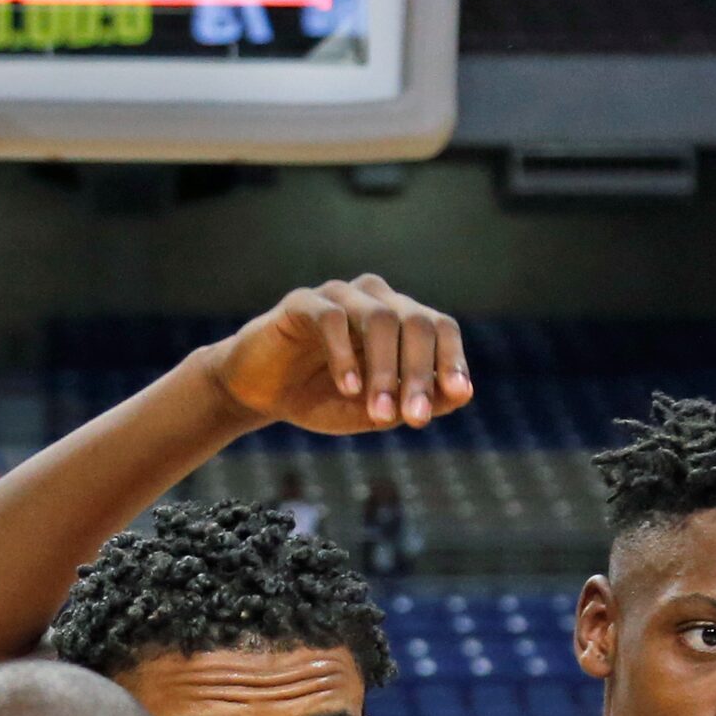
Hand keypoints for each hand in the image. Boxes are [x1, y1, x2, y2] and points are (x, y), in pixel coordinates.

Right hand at [206, 274, 470, 435]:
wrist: (257, 392)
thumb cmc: (318, 398)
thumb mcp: (369, 412)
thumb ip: (410, 403)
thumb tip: (458, 396)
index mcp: (399, 321)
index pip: (439, 328)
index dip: (452, 360)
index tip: (458, 396)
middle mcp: (375, 300)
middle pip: (416, 322)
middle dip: (420, 373)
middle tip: (415, 419)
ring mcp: (340, 296)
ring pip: (381, 318)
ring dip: (385, 371)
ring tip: (380, 414)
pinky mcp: (302, 302)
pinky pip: (332, 319)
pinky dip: (345, 356)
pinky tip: (347, 389)